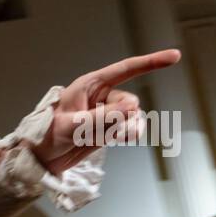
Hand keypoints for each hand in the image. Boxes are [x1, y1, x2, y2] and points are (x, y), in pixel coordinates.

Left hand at [32, 49, 180, 174]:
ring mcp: (106, 113)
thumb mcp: (72, 125)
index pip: (126, 69)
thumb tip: (131, 108)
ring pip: (133, 116)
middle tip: (105, 130)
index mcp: (90, 85)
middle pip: (131, 101)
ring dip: (128, 127)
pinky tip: (121, 139)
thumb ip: (101, 118)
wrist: (40, 159)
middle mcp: (101, 97)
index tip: (174, 57)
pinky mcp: (108, 129)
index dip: (151, 62)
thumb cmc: (47, 136)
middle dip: (125, 116)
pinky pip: (129, 128)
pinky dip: (129, 134)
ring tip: (113, 138)